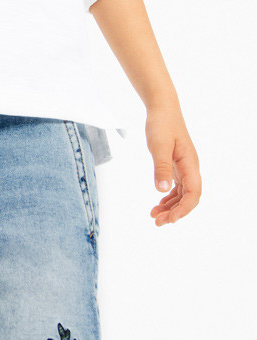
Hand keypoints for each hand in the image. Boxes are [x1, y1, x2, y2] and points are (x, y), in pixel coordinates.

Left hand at [146, 103, 201, 225]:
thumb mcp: (159, 146)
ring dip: (170, 208)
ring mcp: (184, 168)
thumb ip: (161, 167)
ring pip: (182, 195)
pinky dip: (168, 199)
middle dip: (175, 213)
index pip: (193, 193)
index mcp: (190, 164)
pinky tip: (158, 205)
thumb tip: (162, 190)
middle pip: (188, 198)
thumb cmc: (162, 124)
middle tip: (157, 222)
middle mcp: (190, 168)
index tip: (170, 219)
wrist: (162, 109)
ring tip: (154, 216)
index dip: (184, 209)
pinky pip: (176, 189)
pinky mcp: (177, 167)